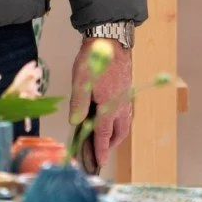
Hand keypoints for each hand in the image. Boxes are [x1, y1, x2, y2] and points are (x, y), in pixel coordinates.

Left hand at [69, 39, 132, 167]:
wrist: (111, 40)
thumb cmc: (94, 60)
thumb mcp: (81, 81)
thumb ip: (78, 104)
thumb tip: (75, 123)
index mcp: (109, 107)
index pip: (105, 134)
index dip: (101, 149)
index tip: (99, 161)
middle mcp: (121, 106)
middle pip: (119, 132)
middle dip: (110, 143)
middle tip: (100, 150)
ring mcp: (126, 98)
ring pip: (124, 123)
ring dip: (116, 133)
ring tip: (105, 136)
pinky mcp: (127, 90)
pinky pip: (125, 112)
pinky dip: (119, 121)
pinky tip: (111, 116)